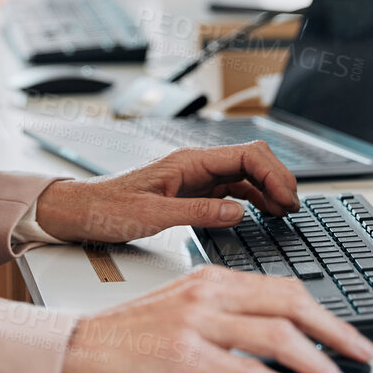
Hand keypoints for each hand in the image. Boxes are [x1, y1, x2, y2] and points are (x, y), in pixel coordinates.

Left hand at [34, 143, 297, 242]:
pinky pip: (232, 190)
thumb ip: (198, 214)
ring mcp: (196, 178)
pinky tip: (263, 214)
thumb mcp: (152, 216)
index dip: (274, 175)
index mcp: (188, 162)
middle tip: (294, 208)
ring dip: (269, 190)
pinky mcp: (192, 192)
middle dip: (278, 179)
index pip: (246, 155)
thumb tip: (240, 213)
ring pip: (245, 174)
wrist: (79, 212)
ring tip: (286, 213)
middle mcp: (195, 165)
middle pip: (252, 160)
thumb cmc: (106, 209)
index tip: (288, 199)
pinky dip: (254, 199)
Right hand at [57, 265, 372, 372]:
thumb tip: (276, 334)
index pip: (283, 288)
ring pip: (276, 335)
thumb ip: (225, 314)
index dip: (324, 312)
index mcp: (211, 278)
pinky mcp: (183, 353)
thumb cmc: (127, 337)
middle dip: (334, 331)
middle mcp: (208, 292)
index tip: (347, 334)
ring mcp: (196, 321)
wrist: (76, 350)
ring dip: (317, 362)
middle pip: (290, 304)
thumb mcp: (182, 311)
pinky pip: (246, 370)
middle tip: (361, 353)